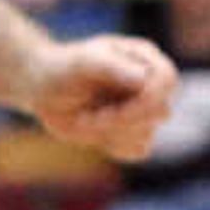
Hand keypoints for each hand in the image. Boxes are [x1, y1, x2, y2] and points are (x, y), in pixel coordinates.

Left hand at [32, 34, 177, 161]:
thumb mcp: (82, 63)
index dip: (144, 101)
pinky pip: (139, 150)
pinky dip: (114, 146)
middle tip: (88, 118)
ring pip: (147, 134)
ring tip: (85, 119)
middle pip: (159, 111)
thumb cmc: (62, 70)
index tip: (110, 111)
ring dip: (110, 133)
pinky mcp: (135, 132)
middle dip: (121, 120)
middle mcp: (150, 83)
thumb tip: (143, 80)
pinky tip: (95, 131)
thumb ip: (112, 67)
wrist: (44, 90)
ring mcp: (144, 110)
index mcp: (145, 58)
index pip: (166, 81)